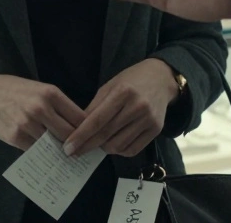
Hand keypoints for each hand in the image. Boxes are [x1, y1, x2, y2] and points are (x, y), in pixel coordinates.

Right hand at [0, 69, 85, 150]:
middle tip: (82, 152)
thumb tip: (76, 126)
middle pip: (69, 134)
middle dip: (77, 144)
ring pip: (53, 145)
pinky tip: (46, 155)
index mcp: (50, 93)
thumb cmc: (13, 90)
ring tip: (65, 155)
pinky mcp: (15, 136)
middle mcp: (40, 108)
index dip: (88, 130)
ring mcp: (27, 123)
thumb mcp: (37, 89)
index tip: (92, 138)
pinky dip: (42, 153)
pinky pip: (36, 150)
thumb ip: (56, 105)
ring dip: (59, 151)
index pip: (78, 117)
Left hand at [62, 59, 176, 157]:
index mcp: (122, 93)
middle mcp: (137, 107)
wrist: (161, 79)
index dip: (81, 136)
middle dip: (87, 146)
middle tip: (74, 152)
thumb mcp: (109, 86)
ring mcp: (148, 120)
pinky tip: (112, 145)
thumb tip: (78, 129)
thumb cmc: (131, 80)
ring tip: (95, 144)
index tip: (68, 147)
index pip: (97, 120)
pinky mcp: (156, 130)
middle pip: (106, 135)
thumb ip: (94, 107)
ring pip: (119, 145)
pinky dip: (119, 151)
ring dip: (103, 149)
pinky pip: (133, 149)